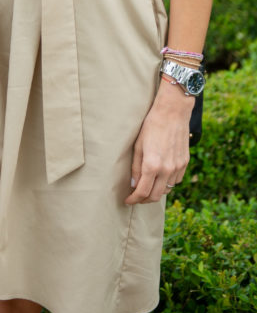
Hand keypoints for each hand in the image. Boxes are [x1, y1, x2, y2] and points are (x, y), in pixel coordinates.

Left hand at [124, 81, 194, 204]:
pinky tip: (160, 177)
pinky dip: (167, 183)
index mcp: (152, 165)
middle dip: (144, 200)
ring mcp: (178, 167)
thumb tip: (133, 184)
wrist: (173, 112)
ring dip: (156, 192)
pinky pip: (176, 181)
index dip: (134, 200)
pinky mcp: (184, 163)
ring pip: (167, 190)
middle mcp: (167, 169)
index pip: (142, 192)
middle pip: (155, 196)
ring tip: (147, 187)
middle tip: (136, 197)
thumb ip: (135, 167)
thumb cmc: (151, 125)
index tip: (128, 201)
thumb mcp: (138, 145)